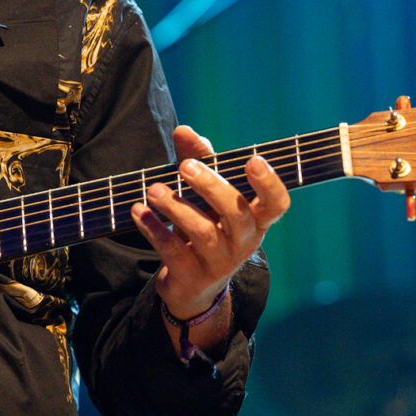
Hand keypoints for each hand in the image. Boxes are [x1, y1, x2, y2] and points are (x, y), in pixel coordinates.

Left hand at [130, 125, 289, 342]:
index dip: (270, 183)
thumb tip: (183, 130)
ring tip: (153, 189)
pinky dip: (154, 229)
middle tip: (184, 166)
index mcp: (256, 220)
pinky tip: (138, 211)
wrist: (192, 285)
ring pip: (202, 232)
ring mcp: (220, 263)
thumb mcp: (205, 195)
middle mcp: (244, 242)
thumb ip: (197, 159)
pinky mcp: (193, 278)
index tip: (253, 160)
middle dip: (210, 186)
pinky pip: (173, 251)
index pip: (277, 204)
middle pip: (236, 213)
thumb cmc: (206, 225)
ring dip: (175, 207)